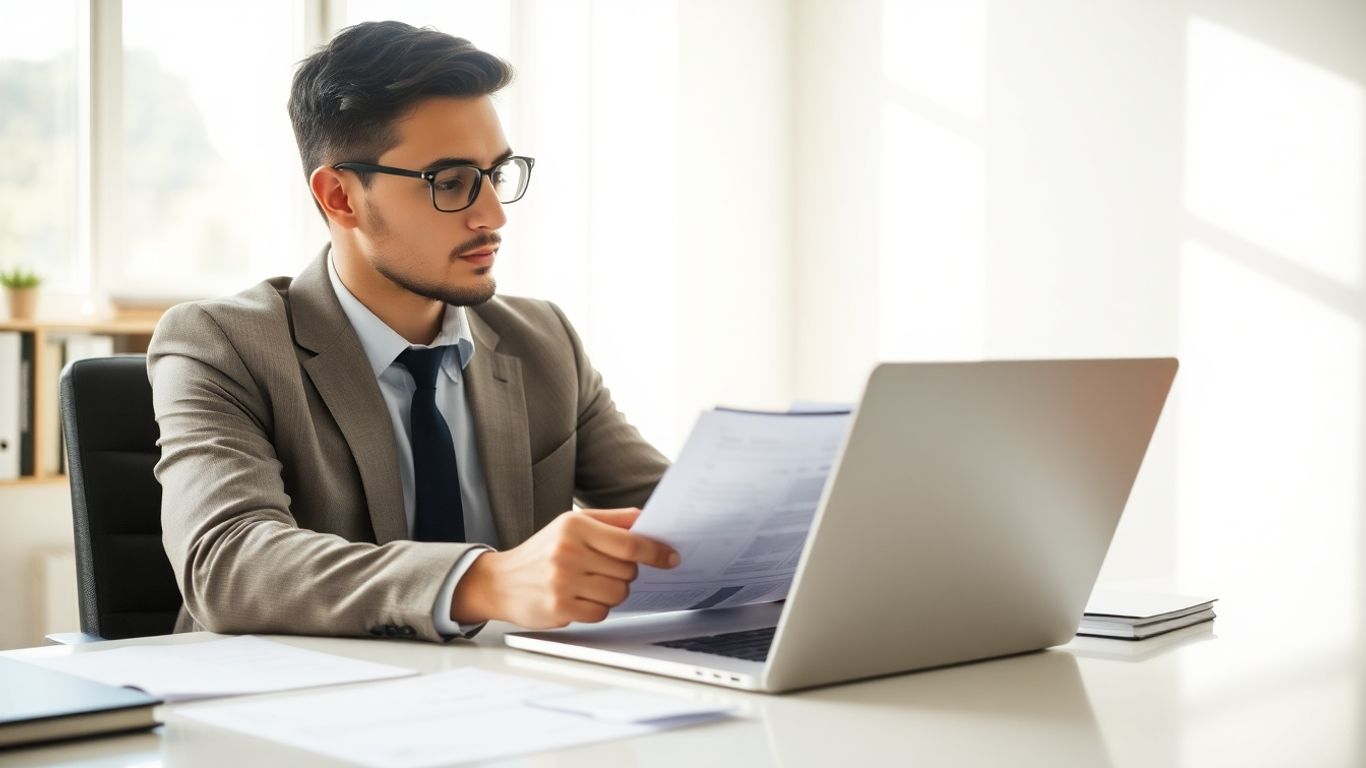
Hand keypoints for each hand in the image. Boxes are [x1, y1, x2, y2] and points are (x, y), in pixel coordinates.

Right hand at [451, 507, 678, 627]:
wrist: (500, 581)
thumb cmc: (543, 551)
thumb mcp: (573, 524)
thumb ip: (612, 520)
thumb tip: (649, 520)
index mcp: (575, 526)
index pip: (629, 543)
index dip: (656, 552)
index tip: (671, 558)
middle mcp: (568, 551)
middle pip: (627, 571)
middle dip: (627, 574)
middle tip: (608, 570)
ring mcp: (562, 581)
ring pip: (617, 594)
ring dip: (614, 592)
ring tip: (593, 584)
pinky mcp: (559, 607)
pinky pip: (601, 613)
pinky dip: (598, 608)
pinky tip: (580, 598)